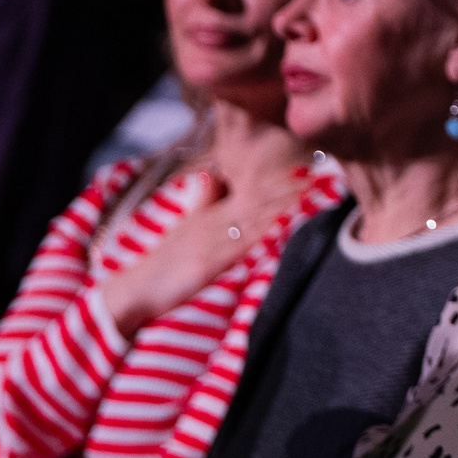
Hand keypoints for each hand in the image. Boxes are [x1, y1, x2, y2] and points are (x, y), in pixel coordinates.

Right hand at [98, 170, 297, 336]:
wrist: (132, 291)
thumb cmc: (162, 264)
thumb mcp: (184, 227)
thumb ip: (203, 202)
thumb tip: (215, 175)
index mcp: (210, 213)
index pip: (252, 190)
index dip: (281, 179)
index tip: (310, 165)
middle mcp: (213, 221)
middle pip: (259, 198)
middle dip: (291, 185)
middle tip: (324, 170)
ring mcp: (211, 240)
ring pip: (255, 216)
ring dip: (285, 203)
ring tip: (315, 189)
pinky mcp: (207, 262)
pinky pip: (241, 245)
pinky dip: (265, 233)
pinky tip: (286, 224)